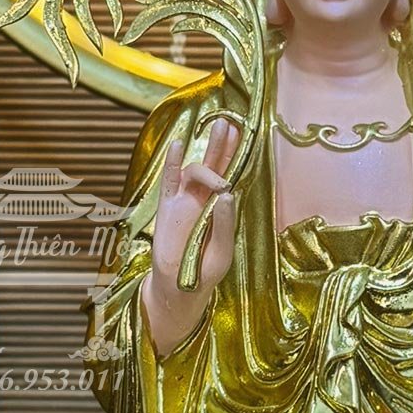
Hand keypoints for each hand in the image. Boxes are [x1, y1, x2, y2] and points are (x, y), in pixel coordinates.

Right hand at [142, 118, 238, 356]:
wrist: (178, 288)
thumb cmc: (204, 273)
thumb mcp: (222, 252)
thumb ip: (225, 225)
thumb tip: (229, 193)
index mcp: (222, 208)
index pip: (232, 176)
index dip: (237, 156)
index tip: (245, 134)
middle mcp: (204, 199)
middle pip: (216, 164)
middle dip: (223, 144)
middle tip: (230, 123)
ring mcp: (185, 201)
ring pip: (195, 169)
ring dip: (207, 161)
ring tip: (219, 160)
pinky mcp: (167, 207)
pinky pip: (169, 180)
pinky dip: (172, 162)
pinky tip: (178, 144)